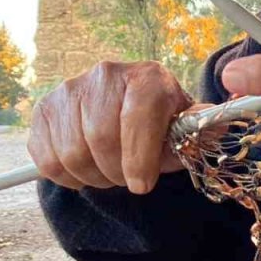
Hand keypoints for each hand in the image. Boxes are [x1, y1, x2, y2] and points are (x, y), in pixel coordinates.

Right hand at [29, 60, 199, 193]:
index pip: (137, 116)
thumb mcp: (184, 127)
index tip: (143, 185)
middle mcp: (105, 75)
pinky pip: (48, 160)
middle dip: (117, 172)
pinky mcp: (44, 111)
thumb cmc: (161, 124)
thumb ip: (199, 130)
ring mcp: (69, 90)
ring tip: (110, 172)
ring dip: (93, 176)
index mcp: (147, 77)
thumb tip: (216, 129)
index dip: (139, 158)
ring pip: (73, 153)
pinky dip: (68, 177)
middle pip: (101, 139)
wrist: (126, 112)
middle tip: (127, 178)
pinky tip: (87, 168)